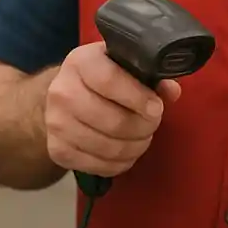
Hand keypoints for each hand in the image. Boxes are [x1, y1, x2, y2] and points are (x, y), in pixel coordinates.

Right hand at [44, 42, 180, 177]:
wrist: (63, 98)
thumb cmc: (101, 80)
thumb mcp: (123, 66)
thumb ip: (150, 76)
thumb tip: (171, 91)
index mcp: (81, 62)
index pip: (109, 81)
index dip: (139, 98)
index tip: (156, 108)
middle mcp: (62, 91)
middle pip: (112, 121)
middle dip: (142, 128)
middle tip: (152, 125)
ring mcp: (56, 123)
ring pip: (108, 147)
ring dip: (134, 147)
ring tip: (141, 139)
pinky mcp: (57, 150)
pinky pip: (98, 165)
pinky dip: (119, 163)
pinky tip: (125, 153)